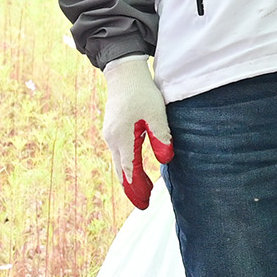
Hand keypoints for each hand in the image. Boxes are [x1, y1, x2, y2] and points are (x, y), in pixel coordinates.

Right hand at [100, 53, 170, 208]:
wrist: (123, 73)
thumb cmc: (142, 92)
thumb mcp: (156, 113)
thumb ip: (161, 137)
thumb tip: (165, 160)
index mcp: (123, 138)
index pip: (129, 171)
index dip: (137, 188)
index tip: (144, 203)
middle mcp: (113, 139)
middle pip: (120, 171)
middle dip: (132, 188)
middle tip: (143, 203)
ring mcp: (111, 135)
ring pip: (119, 163)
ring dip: (129, 177)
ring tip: (143, 190)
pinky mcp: (113, 130)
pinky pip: (119, 154)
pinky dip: (127, 166)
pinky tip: (135, 169)